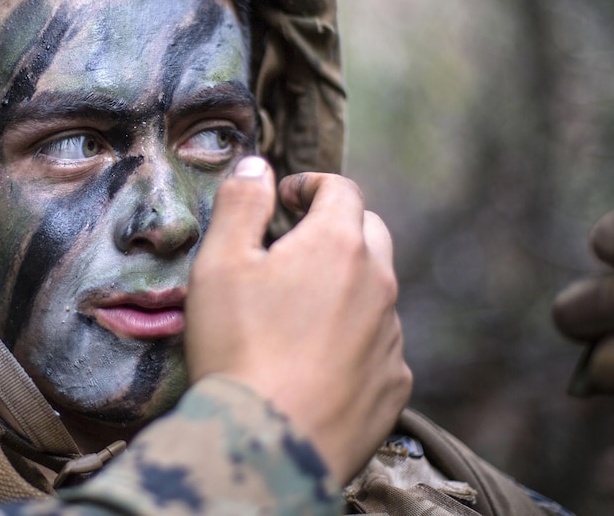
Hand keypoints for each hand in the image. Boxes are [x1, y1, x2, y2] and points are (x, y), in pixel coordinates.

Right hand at [186, 156, 411, 482]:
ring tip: (299, 311)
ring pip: (376, 291)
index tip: (285, 199)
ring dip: (346, 286)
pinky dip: (355, 338)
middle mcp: (379, 284)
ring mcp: (391, 337)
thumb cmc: (236, 347)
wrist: (267, 446)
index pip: (341, 189)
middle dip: (336, 227)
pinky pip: (379, 345)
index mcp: (337, 244)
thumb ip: (242, 204)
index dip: (311, 185)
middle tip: (295, 245)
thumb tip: (258, 167)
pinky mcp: (394, 384)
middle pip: (370, 233)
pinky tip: (317, 359)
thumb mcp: (220, 264)